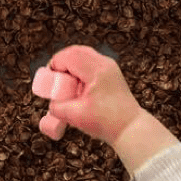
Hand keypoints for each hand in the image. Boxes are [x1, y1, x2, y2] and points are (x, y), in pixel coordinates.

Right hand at [33, 45, 178, 172]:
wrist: (130, 128)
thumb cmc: (107, 123)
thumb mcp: (75, 116)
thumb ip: (56, 107)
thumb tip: (51, 101)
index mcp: (96, 70)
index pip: (67, 56)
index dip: (54, 67)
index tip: (50, 83)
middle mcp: (104, 63)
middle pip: (75, 51)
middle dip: (61, 64)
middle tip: (55, 81)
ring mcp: (109, 67)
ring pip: (82, 55)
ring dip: (70, 66)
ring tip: (67, 85)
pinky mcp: (110, 73)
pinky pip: (90, 63)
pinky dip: (80, 70)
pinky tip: (78, 87)